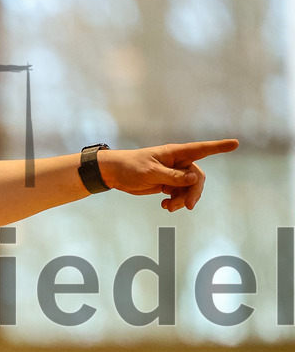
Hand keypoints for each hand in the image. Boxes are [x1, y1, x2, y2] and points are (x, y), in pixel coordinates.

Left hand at [100, 139, 238, 211]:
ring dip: (182, 200)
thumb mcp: (151, 173)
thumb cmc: (130, 167)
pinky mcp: (167, 183)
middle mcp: (177, 162)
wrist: (114, 174)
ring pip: (188, 188)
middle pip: (197, 177)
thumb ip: (173, 177)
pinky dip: (175, 201)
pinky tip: (164, 205)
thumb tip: (194, 179)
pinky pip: (179, 194)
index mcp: (175, 153)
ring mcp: (173, 173)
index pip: (201, 149)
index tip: (236, 144)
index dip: (219, 147)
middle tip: (188, 207)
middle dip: (194, 192)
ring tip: (168, 207)